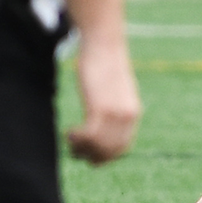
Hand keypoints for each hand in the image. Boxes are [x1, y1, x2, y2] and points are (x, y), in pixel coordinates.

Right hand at [68, 35, 138, 164]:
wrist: (105, 45)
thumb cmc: (106, 65)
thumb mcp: (115, 90)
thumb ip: (114, 105)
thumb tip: (105, 116)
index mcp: (132, 114)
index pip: (122, 148)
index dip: (104, 157)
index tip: (89, 156)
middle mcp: (127, 117)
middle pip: (110, 151)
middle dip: (91, 156)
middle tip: (74, 151)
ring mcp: (115, 114)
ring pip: (99, 146)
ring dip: (81, 148)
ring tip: (70, 139)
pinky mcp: (101, 108)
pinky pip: (90, 136)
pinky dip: (77, 139)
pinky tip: (69, 131)